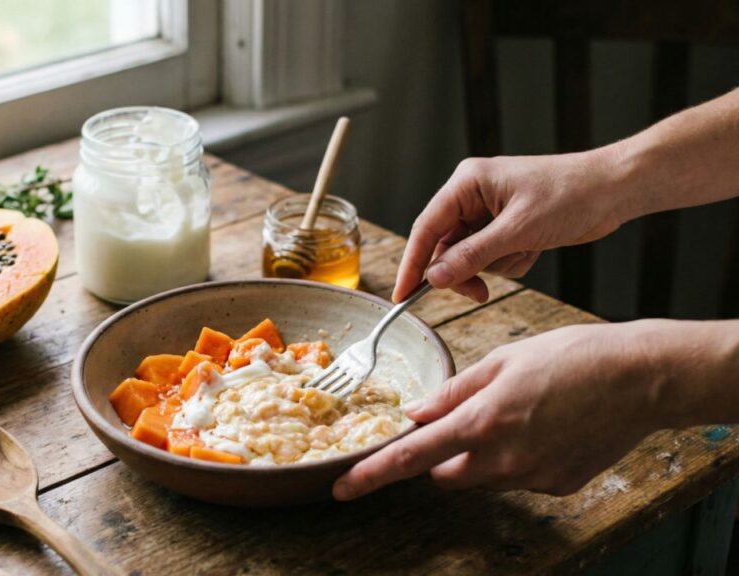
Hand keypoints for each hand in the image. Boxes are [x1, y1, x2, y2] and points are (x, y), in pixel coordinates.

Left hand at [333, 322, 665, 499]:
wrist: (641, 378)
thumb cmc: (571, 357)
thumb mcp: (502, 361)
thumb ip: (454, 392)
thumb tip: (417, 412)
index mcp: (480, 423)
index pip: (411, 457)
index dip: (372, 475)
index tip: (344, 488)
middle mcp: (502, 460)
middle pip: (445, 475)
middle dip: (440, 456)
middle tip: (462, 422)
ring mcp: (532, 478)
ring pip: (482, 478)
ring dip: (481, 456)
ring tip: (517, 415)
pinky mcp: (558, 486)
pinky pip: (519, 478)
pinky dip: (518, 459)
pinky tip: (544, 428)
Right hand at [393, 149, 626, 302]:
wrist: (615, 189)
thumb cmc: (572, 195)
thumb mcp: (518, 230)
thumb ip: (472, 255)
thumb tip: (435, 277)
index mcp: (467, 182)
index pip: (426, 228)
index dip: (412, 264)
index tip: (402, 296)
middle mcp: (472, 195)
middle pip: (445, 247)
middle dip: (465, 270)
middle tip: (479, 292)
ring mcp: (489, 211)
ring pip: (469, 256)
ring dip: (496, 265)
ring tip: (526, 252)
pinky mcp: (505, 225)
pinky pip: (492, 257)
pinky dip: (511, 262)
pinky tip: (535, 248)